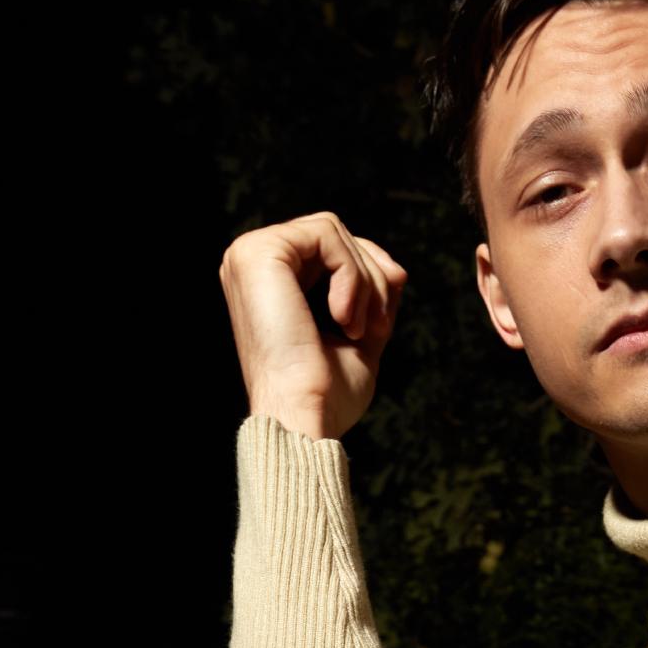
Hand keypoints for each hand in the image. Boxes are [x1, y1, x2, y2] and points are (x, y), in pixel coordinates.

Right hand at [219, 212, 408, 441]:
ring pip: (332, 231)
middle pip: (331, 233)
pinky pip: (326, 235)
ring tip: (358, 329)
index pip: (325, 247)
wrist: (304, 417)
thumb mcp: (359, 338)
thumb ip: (372, 300)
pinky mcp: (259, 252)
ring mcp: (250, 254)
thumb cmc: (325, 394)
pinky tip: (345, 318)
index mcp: (267, 282)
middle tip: (380, 325)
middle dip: (371, 274)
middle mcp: (251, 263)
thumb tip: (397, 271)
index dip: (367, 269)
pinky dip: (351, 275)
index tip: (389, 310)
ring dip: (364, 280)